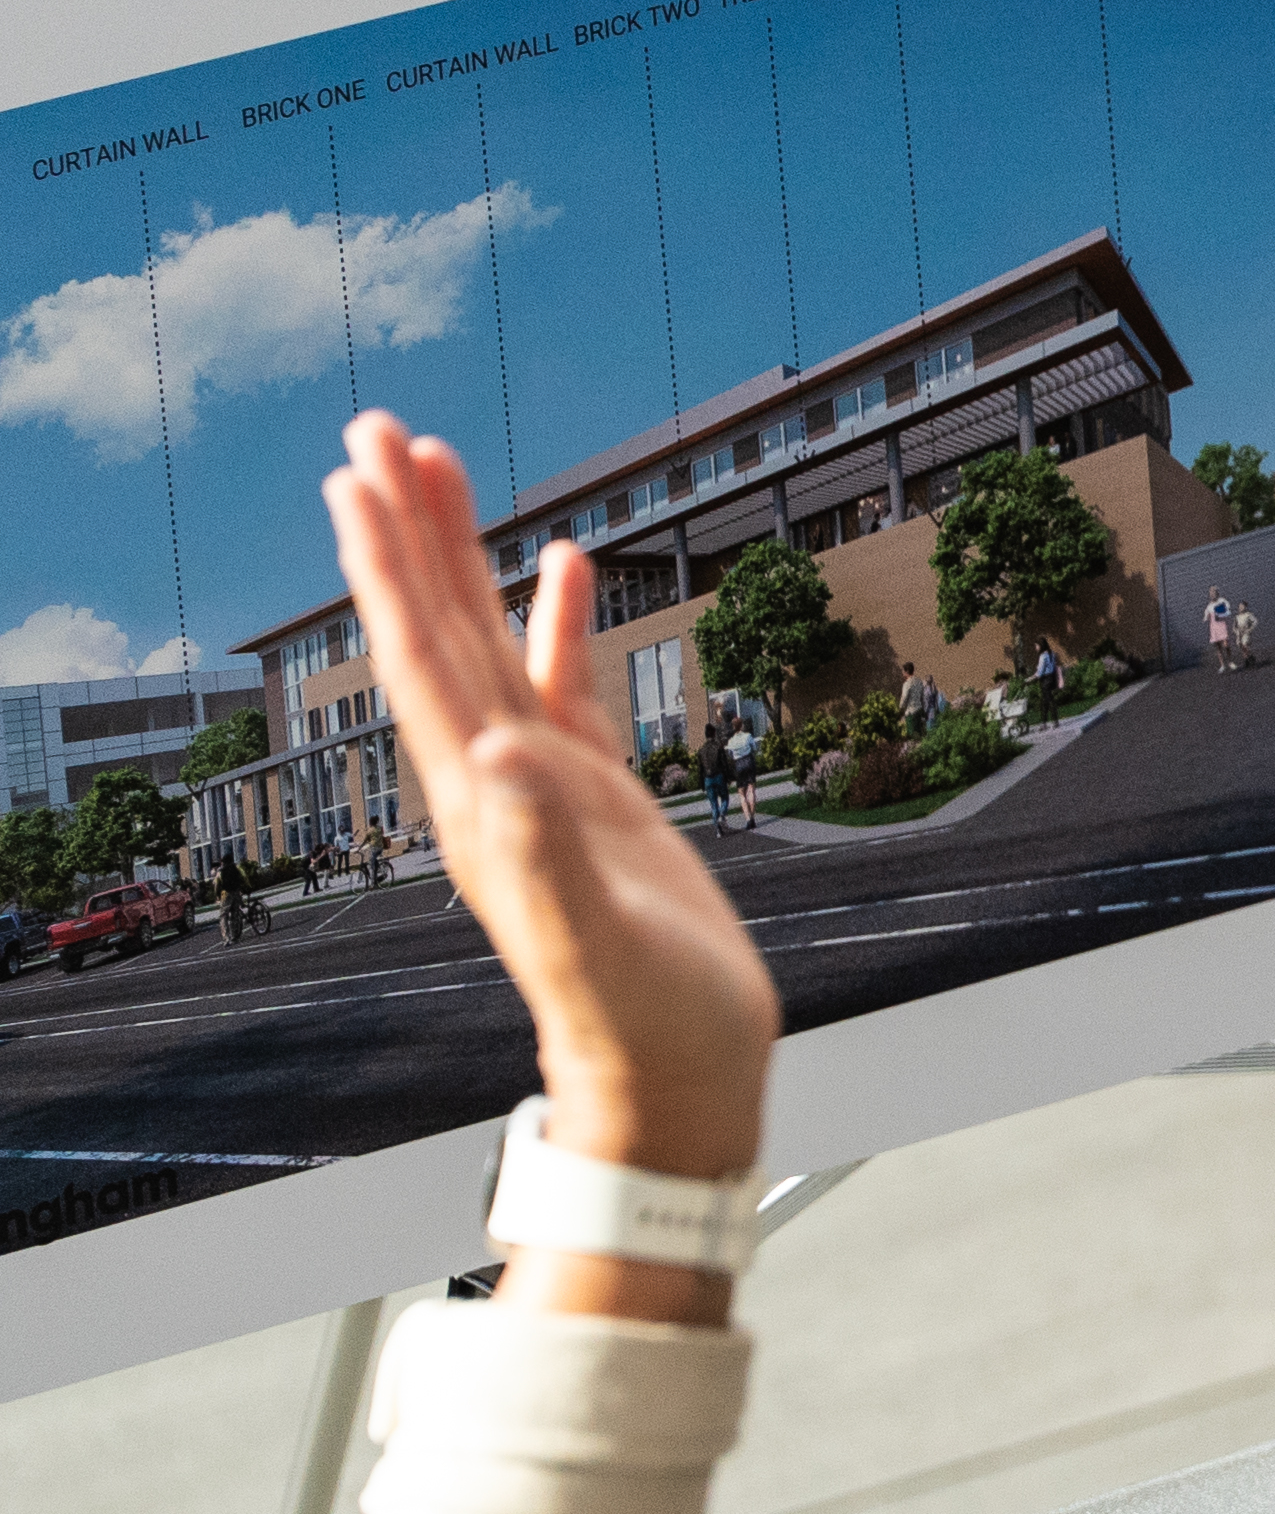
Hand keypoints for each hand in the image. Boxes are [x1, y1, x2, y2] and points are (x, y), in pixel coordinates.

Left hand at [323, 415, 779, 1198]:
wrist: (672, 1081)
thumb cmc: (639, 1026)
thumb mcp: (592, 945)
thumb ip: (544, 854)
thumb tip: (497, 753)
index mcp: (483, 801)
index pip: (424, 659)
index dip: (392, 566)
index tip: (363, 479)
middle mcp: (494, 778)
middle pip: (437, 628)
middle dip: (406, 529)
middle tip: (380, 432)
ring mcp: (540, 783)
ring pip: (487, 642)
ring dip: (460, 555)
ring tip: (440, 466)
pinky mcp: (593, 795)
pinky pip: (561, 683)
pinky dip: (554, 620)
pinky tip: (565, 566)